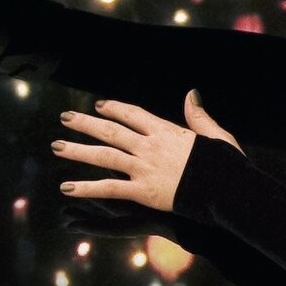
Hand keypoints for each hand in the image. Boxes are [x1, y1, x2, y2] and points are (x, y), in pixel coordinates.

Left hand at [54, 91, 242, 213]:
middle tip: (66, 118)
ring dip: (78, 150)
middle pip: (111, 131)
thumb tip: (191, 94)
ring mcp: (144, 168)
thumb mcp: (216, 134)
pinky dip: (87, 188)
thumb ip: (199, 116)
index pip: (133, 114)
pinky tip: (67, 187)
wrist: (228, 189)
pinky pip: (109, 188)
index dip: (115, 109)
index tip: (100, 105)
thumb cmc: (226, 164)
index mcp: (167, 131)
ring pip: (103, 156)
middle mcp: (150, 146)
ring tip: (57, 146)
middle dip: (86, 123)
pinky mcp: (143, 191)